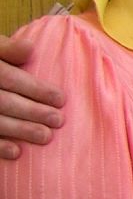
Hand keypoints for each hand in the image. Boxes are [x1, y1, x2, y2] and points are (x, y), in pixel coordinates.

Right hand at [0, 28, 63, 159]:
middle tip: (58, 120)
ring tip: (46, 136)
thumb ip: (6, 49)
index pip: (8, 77)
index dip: (34, 88)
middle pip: (2, 101)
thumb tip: (30, 47)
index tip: (60, 99)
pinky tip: (16, 152)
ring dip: (19, 130)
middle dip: (32, 111)